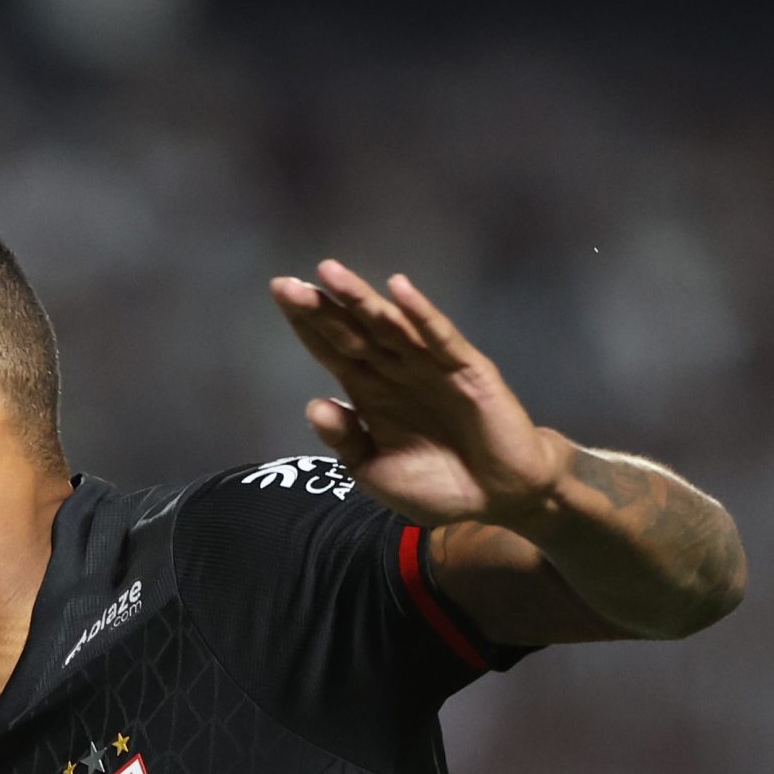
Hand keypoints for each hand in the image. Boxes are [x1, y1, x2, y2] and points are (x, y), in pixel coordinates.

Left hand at [270, 260, 563, 529]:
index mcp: (370, 391)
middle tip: (285, 284)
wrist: (496, 500)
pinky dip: (421, 315)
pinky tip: (399, 291)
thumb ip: (346, 441)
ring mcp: (430, 366)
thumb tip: (314, 405)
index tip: (278, 294)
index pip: (332, 349)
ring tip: (329, 274)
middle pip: (352, 332)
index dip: (306, 324)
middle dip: (320, 308)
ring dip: (361, 300)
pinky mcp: (468, 370)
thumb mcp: (375, 471)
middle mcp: (396, 370)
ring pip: (389, 326)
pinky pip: (440, 339)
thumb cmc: (435, 486)